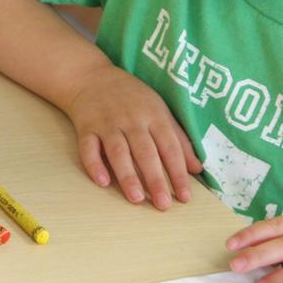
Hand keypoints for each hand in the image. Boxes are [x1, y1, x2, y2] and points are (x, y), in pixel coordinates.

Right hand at [66, 65, 201, 209]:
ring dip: (127, 175)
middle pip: (145, 152)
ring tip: (136, 199)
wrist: (92, 77)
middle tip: (163, 205)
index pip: (170, 147)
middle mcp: (132, 119)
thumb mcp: (160, 110)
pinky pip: (89, 148)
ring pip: (118, 151)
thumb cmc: (133, 97)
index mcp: (154, 115)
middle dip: (155, 179)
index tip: (185, 197)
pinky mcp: (86, 127)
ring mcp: (107, 123)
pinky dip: (94, 164)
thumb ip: (179, 139)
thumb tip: (196, 168)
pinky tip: (102, 182)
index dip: (178, 172)